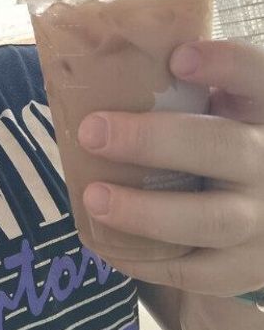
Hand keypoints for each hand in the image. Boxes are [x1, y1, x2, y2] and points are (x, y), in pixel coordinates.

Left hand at [75, 39, 263, 295]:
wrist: (258, 219)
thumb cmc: (210, 144)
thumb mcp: (211, 111)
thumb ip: (170, 92)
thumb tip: (83, 66)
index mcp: (260, 113)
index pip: (258, 78)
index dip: (227, 66)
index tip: (179, 58)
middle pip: (226, 149)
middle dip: (155, 141)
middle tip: (92, 132)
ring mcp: (263, 221)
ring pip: (214, 219)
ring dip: (147, 211)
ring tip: (93, 197)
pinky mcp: (243, 269)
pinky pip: (194, 271)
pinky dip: (144, 259)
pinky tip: (104, 241)